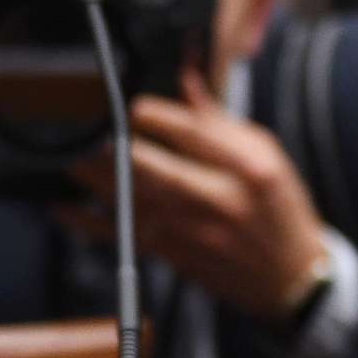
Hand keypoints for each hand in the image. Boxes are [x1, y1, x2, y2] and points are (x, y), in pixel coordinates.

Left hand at [70, 69, 327, 321]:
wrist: (292, 278)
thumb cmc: (279, 208)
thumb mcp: (265, 154)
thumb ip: (218, 119)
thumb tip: (185, 79)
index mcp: (250, 169)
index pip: (198, 136)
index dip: (159, 118)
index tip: (133, 106)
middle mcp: (222, 201)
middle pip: (162, 173)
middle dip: (121, 154)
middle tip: (89, 135)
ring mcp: (196, 232)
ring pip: (138, 205)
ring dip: (98, 183)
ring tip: (70, 162)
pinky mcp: (176, 255)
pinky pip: (127, 236)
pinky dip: (92, 223)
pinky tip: (65, 209)